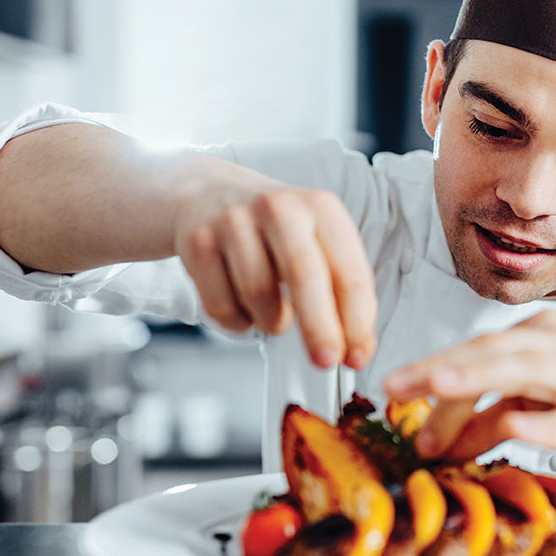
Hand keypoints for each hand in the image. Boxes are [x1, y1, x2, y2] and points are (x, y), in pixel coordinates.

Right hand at [171, 168, 376, 368]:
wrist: (207, 194)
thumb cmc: (272, 228)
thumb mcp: (315, 238)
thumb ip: (339, 285)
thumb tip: (354, 344)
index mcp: (320, 208)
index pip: (349, 270)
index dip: (357, 320)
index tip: (357, 354)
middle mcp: (278, 208)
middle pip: (304, 276)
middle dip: (319, 328)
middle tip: (325, 360)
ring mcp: (234, 222)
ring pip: (259, 296)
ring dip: (271, 322)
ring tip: (273, 314)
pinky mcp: (198, 242)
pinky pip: (221, 305)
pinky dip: (237, 321)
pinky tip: (243, 306)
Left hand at [382, 310, 555, 478]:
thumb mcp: (540, 406)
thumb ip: (489, 417)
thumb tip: (432, 438)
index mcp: (542, 336)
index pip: (477, 349)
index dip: (431, 365)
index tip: (390, 387)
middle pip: (495, 352)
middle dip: (442, 367)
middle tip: (397, 386)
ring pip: (530, 374)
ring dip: (481, 378)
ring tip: (439, 386)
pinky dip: (545, 422)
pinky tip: (517, 428)